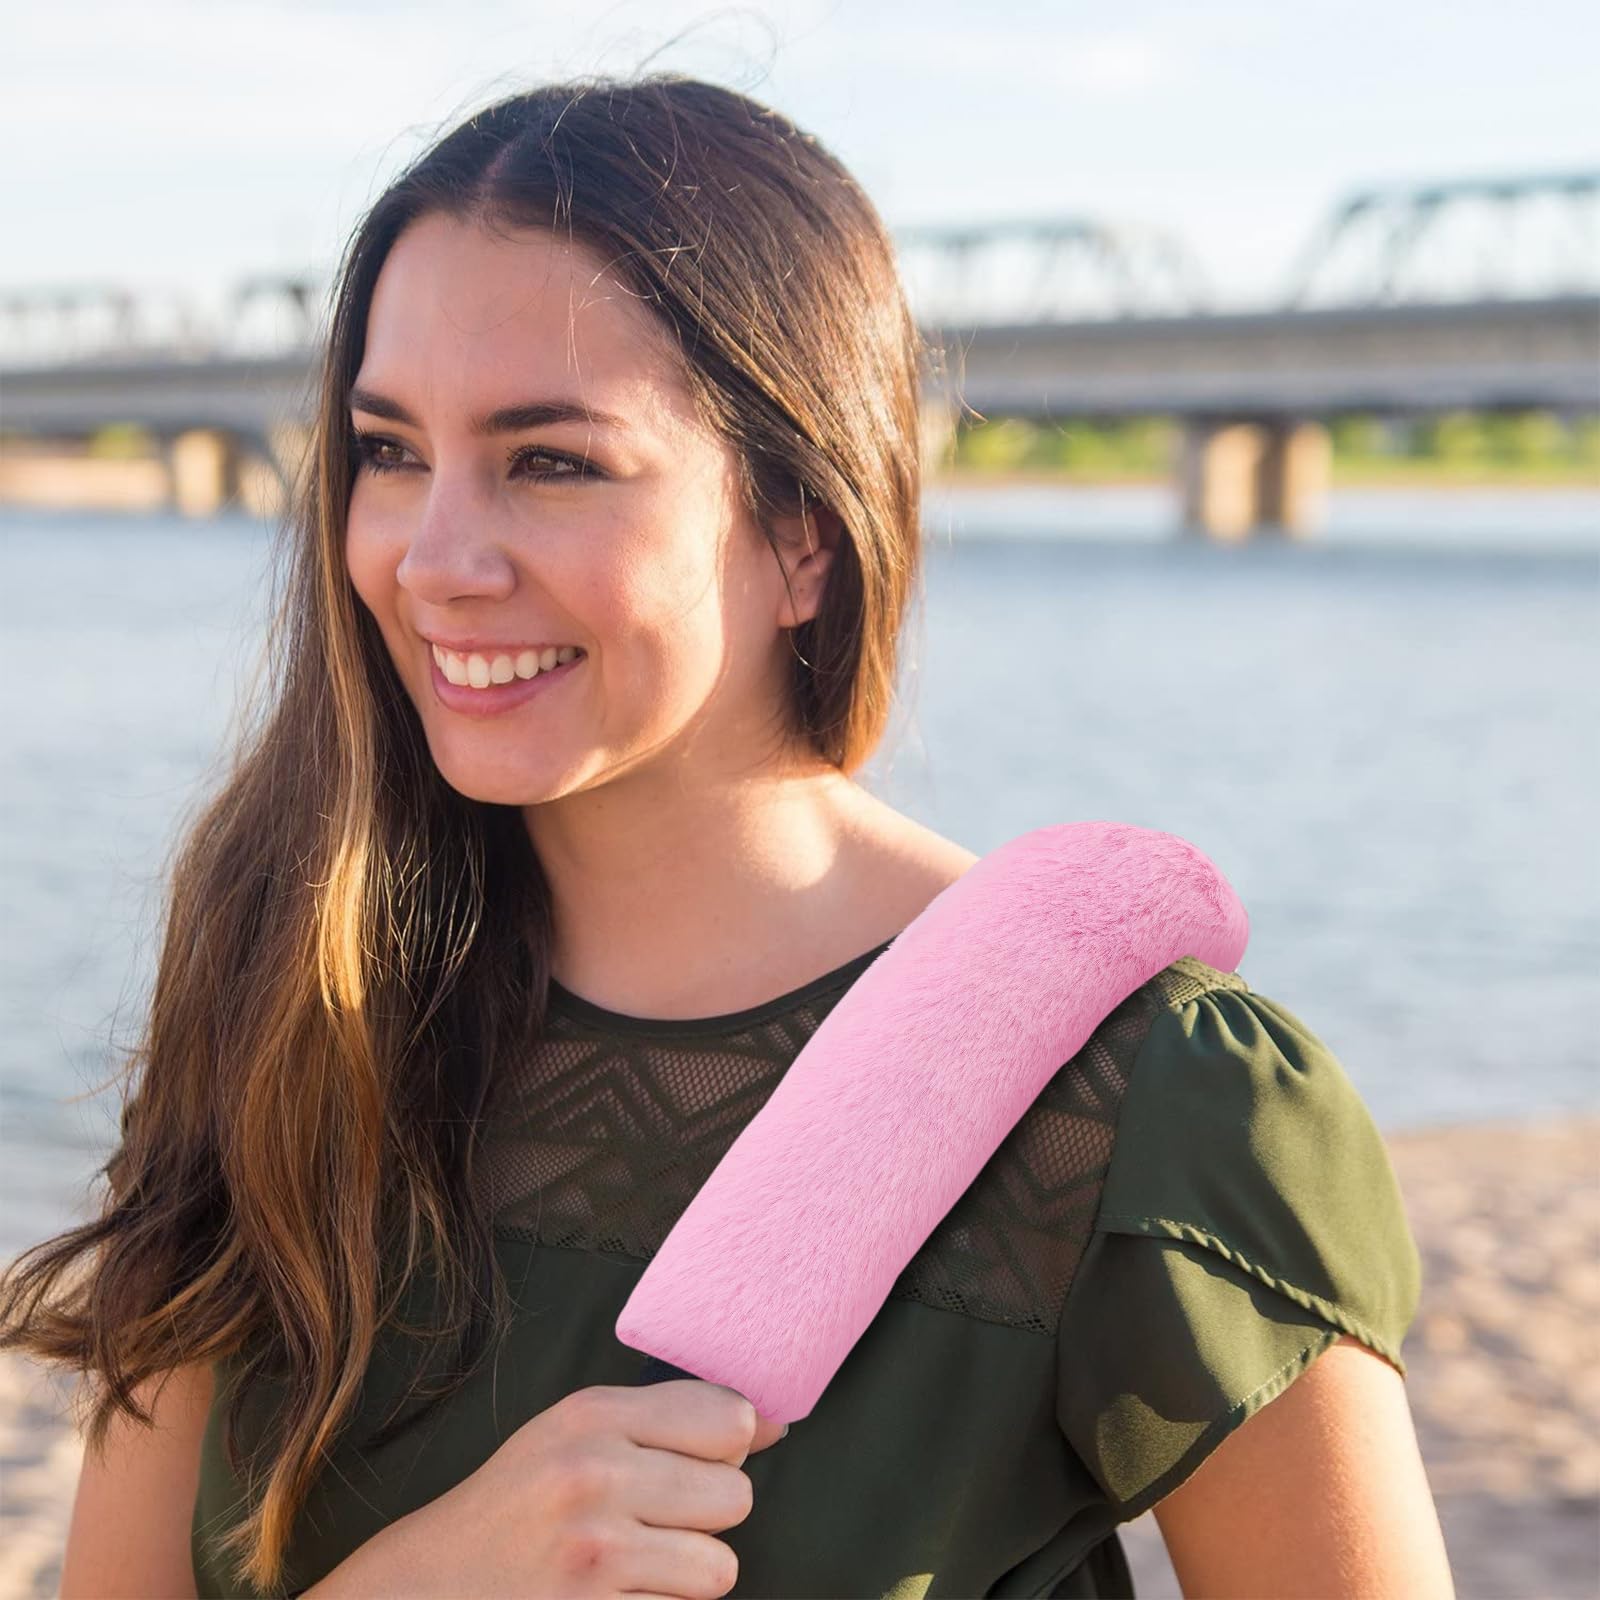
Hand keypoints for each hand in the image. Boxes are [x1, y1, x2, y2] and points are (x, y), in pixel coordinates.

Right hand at [375, 1379, 785, 1598]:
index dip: (725, 1447)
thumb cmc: (515, 1506)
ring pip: (720, 1569)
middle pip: (737, 1495)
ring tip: (634, 1567)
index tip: (693, 1461)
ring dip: (688, 1577)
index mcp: (591, 1415)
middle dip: (706, 1517)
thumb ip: (671, 1419)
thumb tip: (776, 1422)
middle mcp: (593, 1476)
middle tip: (654, 1522)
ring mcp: (594, 1556)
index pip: (730, 1419)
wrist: (425, 1589)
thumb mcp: (573, 1434)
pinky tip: (614, 1599)